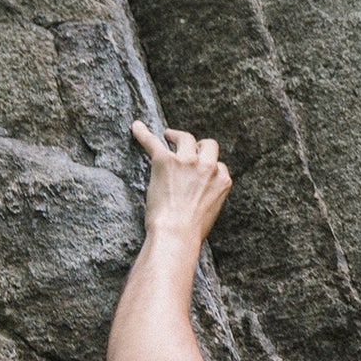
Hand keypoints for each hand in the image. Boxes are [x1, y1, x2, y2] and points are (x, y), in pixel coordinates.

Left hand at [130, 120, 232, 243]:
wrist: (177, 233)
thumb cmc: (191, 231)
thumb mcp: (211, 212)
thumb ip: (208, 197)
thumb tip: (196, 198)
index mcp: (222, 181)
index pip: (218, 166)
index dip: (208, 168)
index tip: (200, 170)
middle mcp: (208, 167)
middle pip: (208, 145)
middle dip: (200, 146)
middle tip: (189, 146)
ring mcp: (187, 162)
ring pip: (185, 138)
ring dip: (177, 136)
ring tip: (168, 136)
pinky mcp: (165, 160)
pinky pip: (152, 141)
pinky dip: (143, 133)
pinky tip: (137, 127)